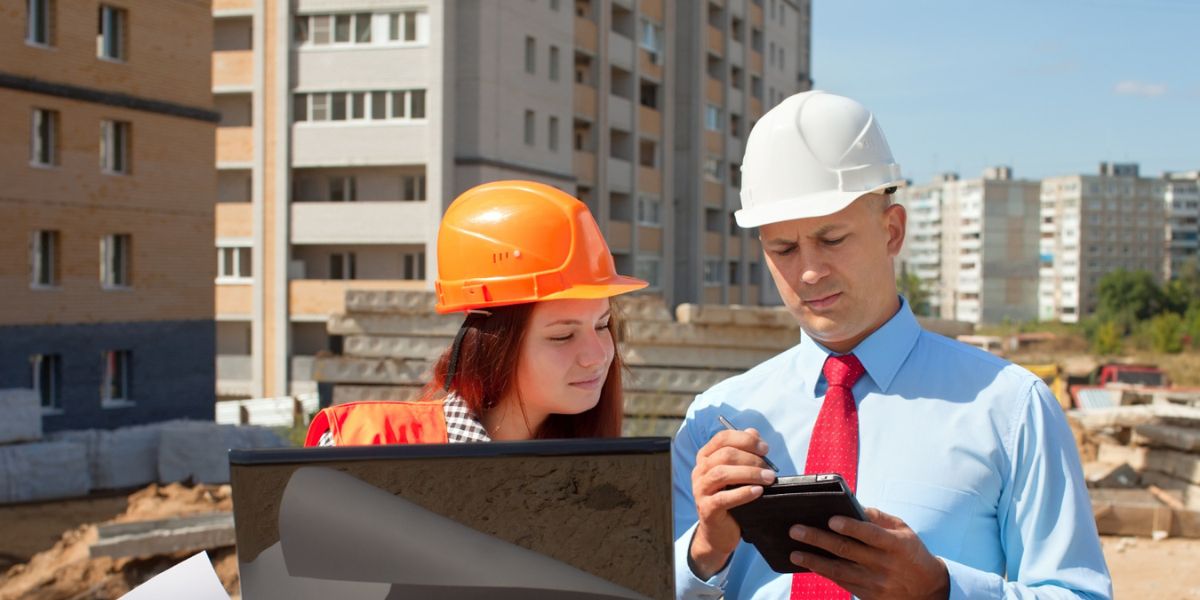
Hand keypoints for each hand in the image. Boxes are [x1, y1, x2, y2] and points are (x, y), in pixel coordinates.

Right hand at [688, 428, 776, 579]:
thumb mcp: (738, 473)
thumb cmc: (731, 499)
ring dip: (749, 474)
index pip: (722, 438)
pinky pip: (723, 498)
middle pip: (724, 455)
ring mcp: (700, 490)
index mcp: (706, 457)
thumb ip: (744, 451)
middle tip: (770, 468)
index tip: (765, 448)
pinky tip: (758, 492)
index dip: (745, 440)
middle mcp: (700, 471)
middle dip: (751, 458)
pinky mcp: (707, 509)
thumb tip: (753, 432)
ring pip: (721, 474)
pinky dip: (743, 493)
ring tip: (768, 479)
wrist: (719, 532)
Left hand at [789, 507, 949, 599]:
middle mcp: (884, 565)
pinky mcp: (867, 596)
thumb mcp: (903, 530)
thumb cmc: (910, 552)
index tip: (831, 519)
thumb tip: (853, 503)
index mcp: (896, 545)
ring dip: (814, 561)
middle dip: (819, 540)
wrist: (926, 591)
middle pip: (848, 551)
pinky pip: (841, 583)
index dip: (851, 527)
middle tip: (796, 530)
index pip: (871, 534)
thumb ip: (879, 517)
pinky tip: (808, 563)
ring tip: (794, 552)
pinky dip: (824, 572)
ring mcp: (875, 583)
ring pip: (840, 571)